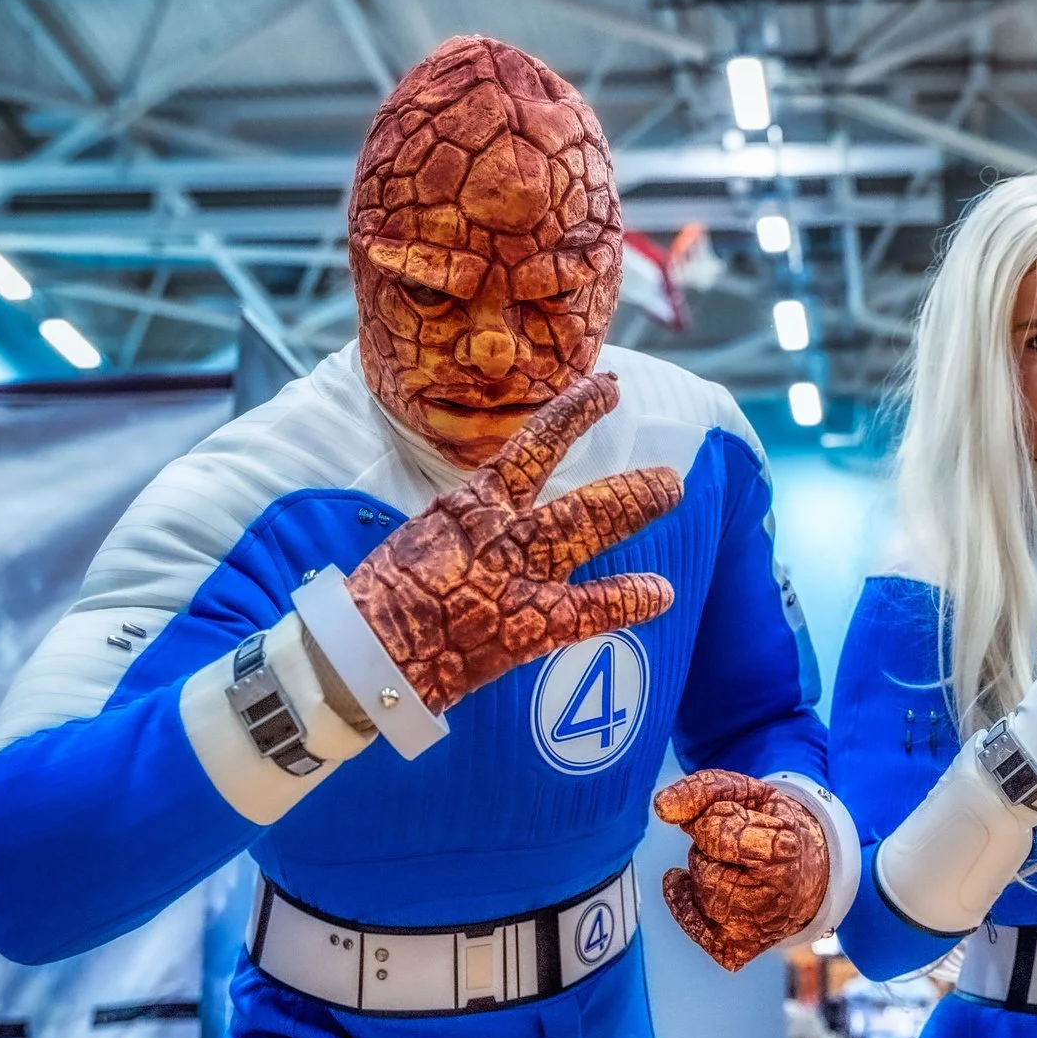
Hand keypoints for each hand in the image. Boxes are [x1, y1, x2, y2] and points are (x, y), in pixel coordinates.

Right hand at [346, 373, 681, 712]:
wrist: (363, 648)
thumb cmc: (384, 598)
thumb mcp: (426, 538)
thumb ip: (466, 525)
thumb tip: (489, 514)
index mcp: (472, 504)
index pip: (534, 444)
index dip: (576, 413)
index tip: (608, 389)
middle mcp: (504, 531)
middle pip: (582, 499)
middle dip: (630, 487)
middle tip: (671, 478)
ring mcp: (520, 576)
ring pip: (590, 531)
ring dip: (635, 511)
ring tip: (672, 493)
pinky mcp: (527, 624)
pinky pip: (590, 608)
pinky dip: (628, 600)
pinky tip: (662, 594)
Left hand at [655, 770, 828, 972]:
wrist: (808, 874)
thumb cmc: (772, 829)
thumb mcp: (747, 794)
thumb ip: (702, 790)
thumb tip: (662, 807)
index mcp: (783, 851)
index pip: (716, 833)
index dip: (718, 819)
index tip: (739, 816)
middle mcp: (770, 900)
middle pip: (702, 864)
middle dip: (710, 849)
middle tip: (740, 848)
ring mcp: (751, 930)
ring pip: (697, 892)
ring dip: (706, 874)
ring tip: (738, 870)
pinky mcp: (735, 950)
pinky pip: (691, 923)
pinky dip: (690, 903)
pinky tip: (712, 890)